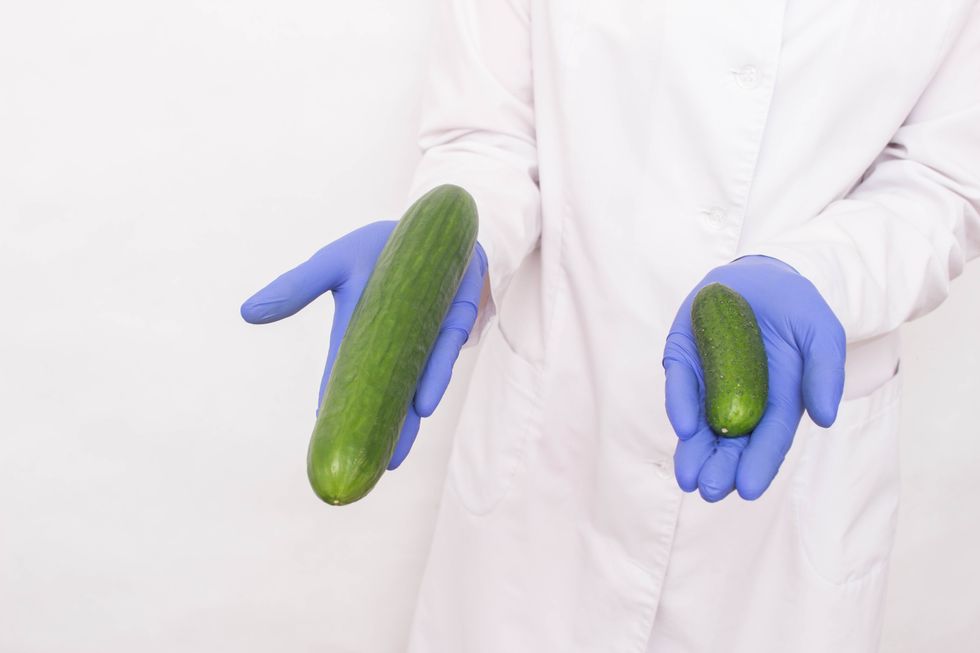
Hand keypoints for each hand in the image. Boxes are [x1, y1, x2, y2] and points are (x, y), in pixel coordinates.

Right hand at [241, 220, 486, 469]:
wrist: (438, 223)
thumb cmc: (385, 245)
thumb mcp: (335, 263)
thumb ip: (297, 287)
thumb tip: (247, 313)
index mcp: (361, 329)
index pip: (343, 377)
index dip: (333, 410)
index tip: (323, 443)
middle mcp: (394, 341)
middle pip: (383, 394)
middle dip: (376, 430)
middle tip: (366, 469)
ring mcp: (425, 335)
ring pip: (415, 387)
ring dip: (405, 422)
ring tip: (395, 457)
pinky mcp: (453, 321)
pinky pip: (442, 354)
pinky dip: (433, 378)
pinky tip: (423, 405)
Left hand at [662, 255, 845, 500]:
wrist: (761, 274)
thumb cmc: (798, 309)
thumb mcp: (822, 334)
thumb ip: (825, 372)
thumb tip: (826, 418)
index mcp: (778, 401)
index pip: (768, 440)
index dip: (759, 465)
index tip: (749, 489)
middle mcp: (740, 399)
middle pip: (730, 442)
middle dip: (720, 468)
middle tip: (710, 491)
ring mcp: (709, 381)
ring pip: (699, 424)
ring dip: (693, 451)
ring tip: (688, 478)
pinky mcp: (685, 359)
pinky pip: (681, 385)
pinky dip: (680, 405)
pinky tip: (683, 427)